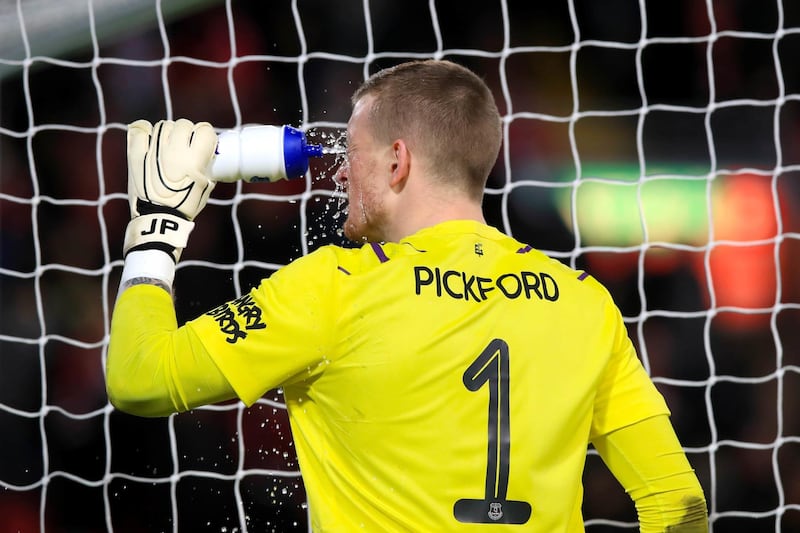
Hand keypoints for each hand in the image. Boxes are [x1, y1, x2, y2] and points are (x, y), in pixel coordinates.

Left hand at [123, 119, 217, 261]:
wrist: (158, 220)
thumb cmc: (185, 206)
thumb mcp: (205, 187)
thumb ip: (207, 167)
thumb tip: (207, 153)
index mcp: (195, 160)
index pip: (205, 131)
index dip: (205, 136)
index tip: (203, 143)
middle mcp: (175, 152)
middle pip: (184, 125)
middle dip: (187, 133)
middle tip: (184, 146)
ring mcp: (154, 152)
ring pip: (164, 125)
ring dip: (168, 132)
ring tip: (167, 145)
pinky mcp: (136, 154)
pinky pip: (139, 130)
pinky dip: (144, 131)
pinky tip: (148, 138)